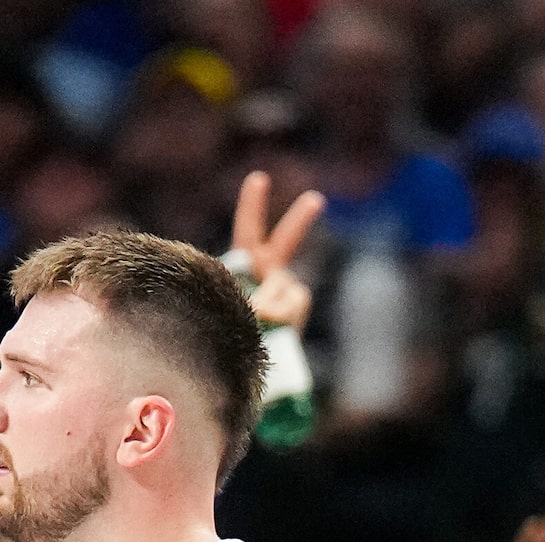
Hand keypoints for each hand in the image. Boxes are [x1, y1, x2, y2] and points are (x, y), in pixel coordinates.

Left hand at [228, 170, 324, 332]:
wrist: (246, 359)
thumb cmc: (229, 332)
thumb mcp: (233, 310)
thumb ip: (252, 300)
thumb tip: (268, 307)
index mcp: (246, 264)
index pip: (248, 231)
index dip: (252, 205)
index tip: (259, 178)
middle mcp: (268, 271)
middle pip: (285, 241)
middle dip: (300, 221)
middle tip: (315, 199)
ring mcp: (284, 288)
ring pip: (281, 286)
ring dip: (266, 303)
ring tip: (255, 321)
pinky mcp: (295, 306)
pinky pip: (290, 306)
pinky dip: (279, 317)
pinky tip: (273, 327)